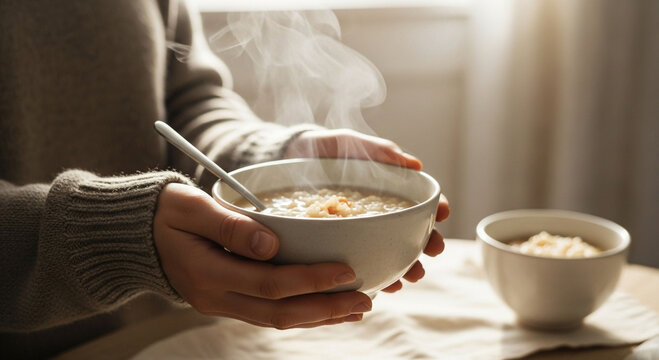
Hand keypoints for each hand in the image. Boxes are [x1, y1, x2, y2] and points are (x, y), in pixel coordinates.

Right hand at [153, 183, 371, 328]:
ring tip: (356, 307)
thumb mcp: (190, 208)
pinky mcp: (227, 301)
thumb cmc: (165, 213)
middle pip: (280, 313)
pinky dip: (301, 311)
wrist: (137, 236)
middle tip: (364, 299)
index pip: (270, 284)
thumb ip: (229, 225)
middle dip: (325, 308)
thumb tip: (271, 244)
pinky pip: (269, 313)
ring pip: (277, 319)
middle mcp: (216, 297)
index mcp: (208, 273)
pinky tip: (325, 306)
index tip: (346, 270)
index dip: (311, 280)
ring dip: (318, 316)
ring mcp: (222, 303)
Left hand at [285, 128, 449, 291]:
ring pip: (393, 252)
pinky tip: (385, 283)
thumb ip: (377, 151)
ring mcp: (363, 230)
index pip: (419, 198)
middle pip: (413, 230)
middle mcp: (380, 212)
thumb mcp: (348, 143)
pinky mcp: (343, 246)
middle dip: (427, 242)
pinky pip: (365, 264)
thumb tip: (414, 164)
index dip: (436, 206)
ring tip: (412, 275)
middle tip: (433, 249)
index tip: (444, 213)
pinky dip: (378, 275)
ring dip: (407, 264)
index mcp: (387, 187)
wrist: (287, 162)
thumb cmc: (323, 150)